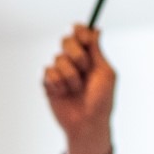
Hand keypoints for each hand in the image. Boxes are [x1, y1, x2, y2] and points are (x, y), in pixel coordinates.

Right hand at [43, 25, 114, 153]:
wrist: (88, 124)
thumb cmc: (102, 101)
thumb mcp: (105, 73)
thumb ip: (97, 51)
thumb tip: (96, 29)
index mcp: (90, 57)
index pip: (80, 33)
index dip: (80, 31)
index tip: (84, 36)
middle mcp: (74, 62)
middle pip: (66, 40)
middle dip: (76, 52)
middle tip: (84, 66)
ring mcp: (60, 72)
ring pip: (58, 58)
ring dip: (70, 75)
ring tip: (76, 89)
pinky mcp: (49, 83)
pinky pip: (48, 72)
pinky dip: (58, 82)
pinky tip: (64, 93)